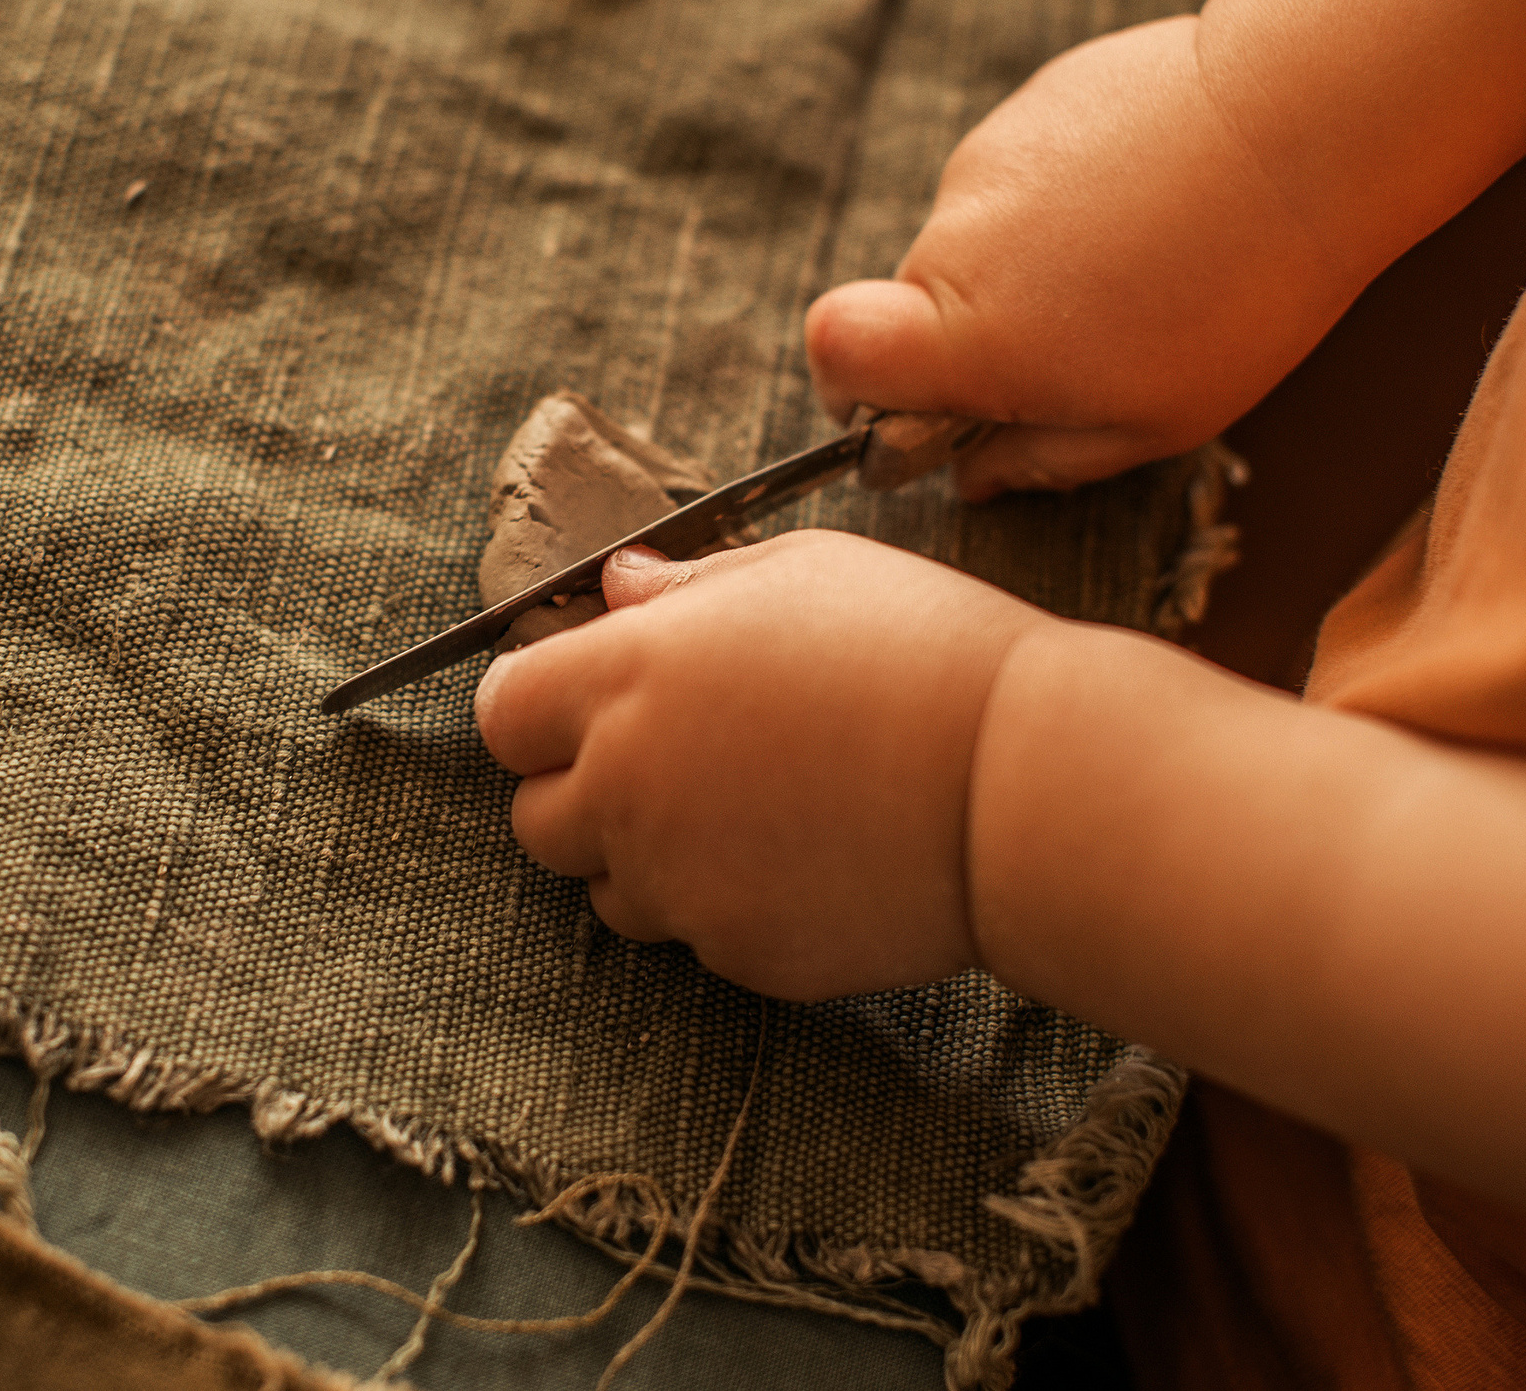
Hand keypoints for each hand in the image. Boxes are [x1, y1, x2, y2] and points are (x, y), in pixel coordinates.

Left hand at [472, 531, 1050, 1001]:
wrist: (1021, 782)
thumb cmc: (922, 650)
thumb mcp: (802, 571)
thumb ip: (688, 587)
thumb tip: (620, 588)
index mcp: (627, 676)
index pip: (503, 712)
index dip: (538, 706)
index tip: (582, 699)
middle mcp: (629, 786)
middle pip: (536, 818)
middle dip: (582, 791)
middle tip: (674, 758)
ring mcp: (678, 883)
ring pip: (609, 890)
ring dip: (648, 858)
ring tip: (752, 809)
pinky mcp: (738, 954)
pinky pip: (697, 935)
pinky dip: (727, 904)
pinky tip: (807, 857)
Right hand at [806, 16, 1355, 500]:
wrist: (1304, 124)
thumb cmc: (1237, 296)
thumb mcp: (1152, 422)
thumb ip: (1042, 459)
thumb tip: (975, 476)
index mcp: (970, 333)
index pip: (834, 354)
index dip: (851, 389)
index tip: (911, 406)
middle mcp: (954, 239)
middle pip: (920, 304)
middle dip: (985, 333)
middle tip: (1090, 345)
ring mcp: (989, 159)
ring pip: (980, 238)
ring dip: (1036, 262)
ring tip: (1143, 264)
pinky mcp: (1033, 104)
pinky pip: (1026, 174)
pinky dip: (1070, 197)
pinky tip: (1155, 201)